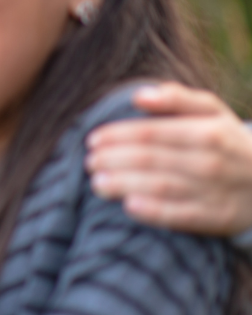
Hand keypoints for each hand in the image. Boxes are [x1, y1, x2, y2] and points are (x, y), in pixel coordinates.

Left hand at [86, 82, 251, 235]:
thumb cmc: (226, 141)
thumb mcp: (211, 112)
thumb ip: (176, 99)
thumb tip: (138, 96)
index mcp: (208, 132)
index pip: (151, 133)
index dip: (117, 136)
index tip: (92, 140)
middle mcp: (211, 161)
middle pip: (151, 159)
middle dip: (114, 160)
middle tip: (89, 162)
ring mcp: (214, 191)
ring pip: (161, 186)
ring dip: (124, 184)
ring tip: (97, 182)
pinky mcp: (215, 217)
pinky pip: (181, 216)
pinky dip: (154, 211)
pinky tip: (129, 205)